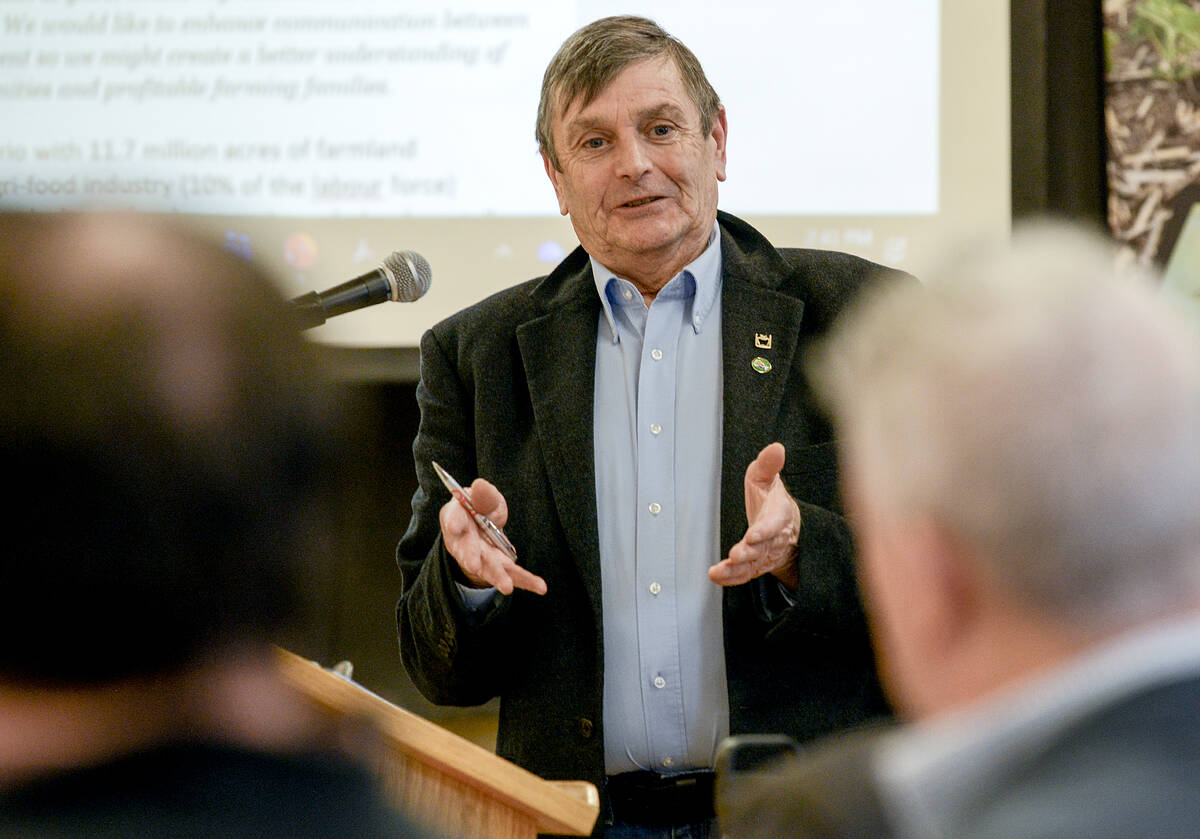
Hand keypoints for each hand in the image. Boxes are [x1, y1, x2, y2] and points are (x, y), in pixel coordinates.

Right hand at [439, 478, 546, 595]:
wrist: (480, 526)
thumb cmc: (478, 508)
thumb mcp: (483, 497)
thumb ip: (483, 493)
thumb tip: (480, 485)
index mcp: (457, 521)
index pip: (454, 521)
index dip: (455, 522)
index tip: (455, 526)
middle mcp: (466, 544)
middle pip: (468, 552)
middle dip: (470, 558)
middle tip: (472, 565)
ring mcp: (483, 558)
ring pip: (489, 568)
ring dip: (497, 577)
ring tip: (507, 586)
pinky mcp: (500, 567)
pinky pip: (514, 575)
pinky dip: (527, 581)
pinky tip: (541, 587)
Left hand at [708, 442, 801, 588]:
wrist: (785, 527)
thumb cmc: (771, 500)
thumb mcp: (768, 478)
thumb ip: (768, 465)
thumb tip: (776, 447)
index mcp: (778, 516)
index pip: (774, 524)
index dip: (765, 530)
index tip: (754, 534)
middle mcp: (772, 539)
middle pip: (762, 548)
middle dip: (749, 552)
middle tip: (737, 555)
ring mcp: (764, 555)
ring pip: (752, 565)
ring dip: (737, 569)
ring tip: (720, 570)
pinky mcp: (755, 566)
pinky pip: (743, 575)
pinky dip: (730, 578)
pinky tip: (715, 576)